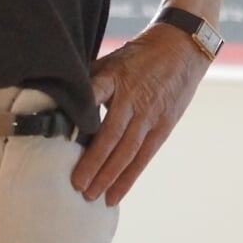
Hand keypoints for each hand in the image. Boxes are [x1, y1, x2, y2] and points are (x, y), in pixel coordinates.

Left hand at [72, 23, 211, 204]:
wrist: (183, 46)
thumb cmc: (141, 55)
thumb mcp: (114, 59)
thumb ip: (91, 80)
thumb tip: (60, 98)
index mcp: (117, 76)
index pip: (96, 92)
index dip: (81, 112)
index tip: (64, 134)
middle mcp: (134, 97)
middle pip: (111, 135)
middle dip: (93, 162)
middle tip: (76, 185)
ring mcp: (151, 114)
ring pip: (128, 151)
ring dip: (109, 176)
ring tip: (92, 196)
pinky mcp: (164, 125)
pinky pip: (144, 156)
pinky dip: (129, 177)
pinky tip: (115, 194)